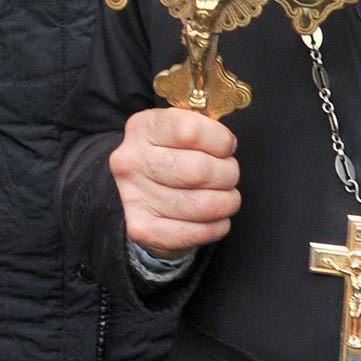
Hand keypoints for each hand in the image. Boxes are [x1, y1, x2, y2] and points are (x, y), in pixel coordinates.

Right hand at [109, 107, 240, 256]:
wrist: (141, 192)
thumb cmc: (173, 156)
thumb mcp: (180, 128)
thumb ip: (204, 128)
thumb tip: (228, 145)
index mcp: (143, 128)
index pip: (191, 131)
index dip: (221, 141)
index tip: (226, 147)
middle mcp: (132, 162)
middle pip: (200, 170)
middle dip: (228, 174)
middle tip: (228, 174)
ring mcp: (134, 197)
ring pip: (204, 205)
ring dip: (227, 202)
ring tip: (224, 197)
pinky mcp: (142, 229)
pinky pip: (198, 232)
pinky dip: (217, 226)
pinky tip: (213, 218)